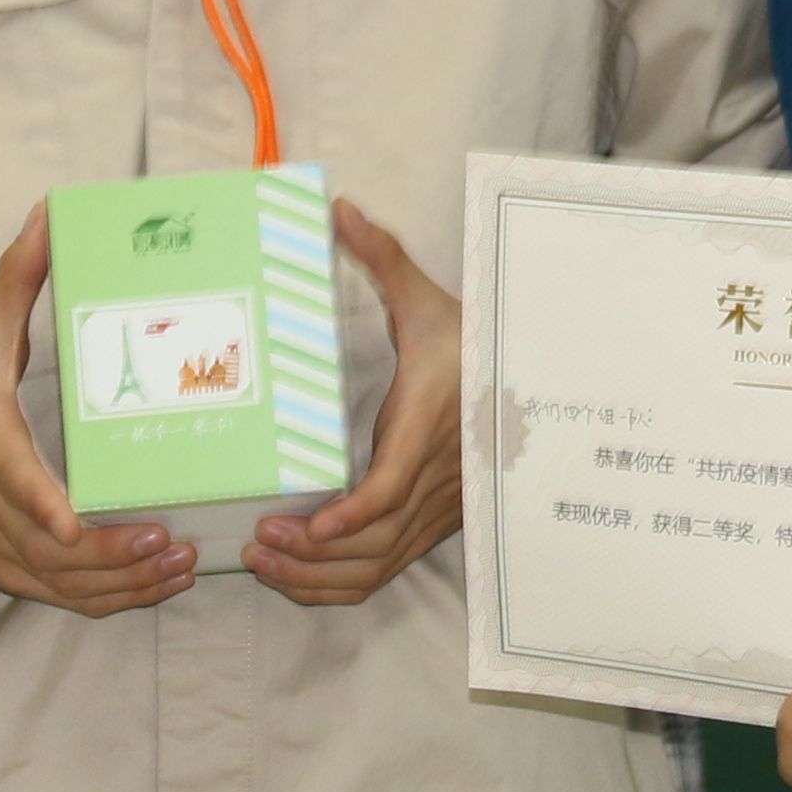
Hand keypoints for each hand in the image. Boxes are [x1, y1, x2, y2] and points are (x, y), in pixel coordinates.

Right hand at [0, 214, 192, 616]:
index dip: (39, 504)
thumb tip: (50, 211)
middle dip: (111, 553)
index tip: (70, 523)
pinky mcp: (2, 568)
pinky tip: (154, 586)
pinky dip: (103, 600)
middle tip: (171, 540)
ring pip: (58, 582)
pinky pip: (55, 596)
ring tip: (178, 566)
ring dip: (120, 583)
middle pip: (49, 547)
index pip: (10, 476)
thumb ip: (16, 279)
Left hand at [251, 200, 460, 608]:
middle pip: (371, 544)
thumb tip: (340, 208)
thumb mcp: (431, 302)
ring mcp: (434, 512)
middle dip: (309, 557)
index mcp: (427, 429)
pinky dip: (339, 583)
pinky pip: (384, 570)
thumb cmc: (474, 346)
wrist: (535, 389)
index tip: (307, 526)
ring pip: (375, 568)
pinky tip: (298, 573)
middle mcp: (432, 481)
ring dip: (316, 577)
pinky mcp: (431, 526)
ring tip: (264, 562)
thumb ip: (385, 258)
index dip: (349, 517)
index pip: (389, 489)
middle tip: (256, 543)